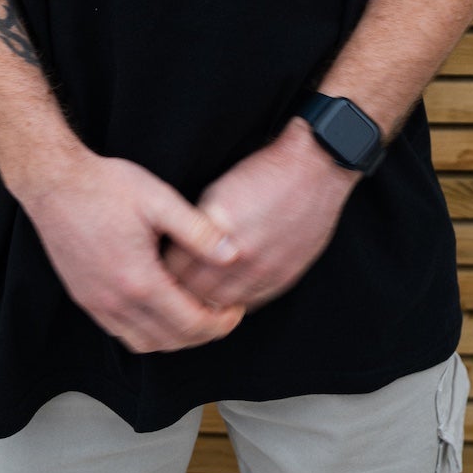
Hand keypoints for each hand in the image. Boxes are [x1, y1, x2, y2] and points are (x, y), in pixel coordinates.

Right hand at [19, 150, 247, 353]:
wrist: (54, 181)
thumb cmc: (106, 186)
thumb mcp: (159, 200)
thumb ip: (198, 231)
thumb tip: (232, 254)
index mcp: (140, 280)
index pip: (190, 323)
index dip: (220, 323)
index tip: (235, 310)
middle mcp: (117, 301)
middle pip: (170, 341)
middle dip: (203, 334)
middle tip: (222, 315)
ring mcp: (97, 304)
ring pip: (144, 343)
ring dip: (174, 338)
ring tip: (194, 315)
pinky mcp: (85, 298)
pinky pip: (120, 333)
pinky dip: (147, 333)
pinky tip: (159, 311)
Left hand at [163, 119, 356, 313]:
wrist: (314, 169)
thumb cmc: (265, 171)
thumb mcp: (218, 190)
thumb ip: (197, 225)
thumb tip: (177, 249)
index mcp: (216, 224)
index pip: (174, 266)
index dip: (162, 270)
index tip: (157, 269)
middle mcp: (238, 251)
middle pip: (193, 290)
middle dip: (178, 291)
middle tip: (169, 288)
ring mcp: (262, 267)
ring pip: (220, 302)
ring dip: (205, 302)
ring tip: (195, 297)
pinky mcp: (282, 276)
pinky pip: (249, 303)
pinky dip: (234, 302)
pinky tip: (226, 294)